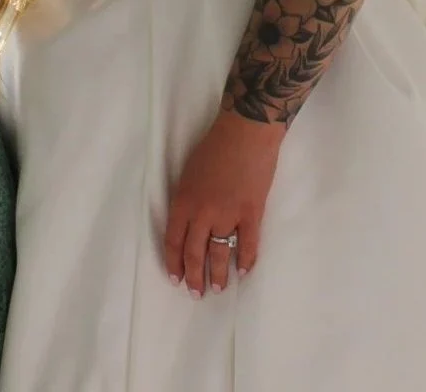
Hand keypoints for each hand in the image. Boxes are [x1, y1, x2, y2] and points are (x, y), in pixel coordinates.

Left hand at [162, 109, 285, 296]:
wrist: (245, 133)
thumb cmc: (214, 148)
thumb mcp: (189, 173)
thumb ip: (187, 200)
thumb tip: (190, 223)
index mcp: (183, 202)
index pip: (173, 241)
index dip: (174, 263)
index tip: (176, 279)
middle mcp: (202, 213)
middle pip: (194, 253)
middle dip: (194, 276)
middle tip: (196, 293)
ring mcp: (228, 214)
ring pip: (220, 253)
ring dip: (218, 274)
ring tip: (218, 288)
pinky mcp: (252, 213)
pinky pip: (248, 244)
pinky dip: (246, 260)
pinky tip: (244, 272)